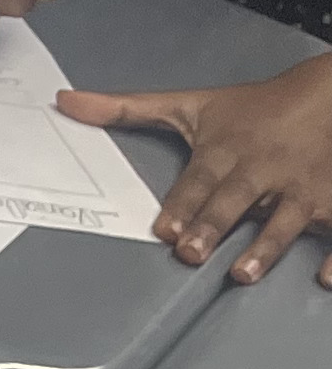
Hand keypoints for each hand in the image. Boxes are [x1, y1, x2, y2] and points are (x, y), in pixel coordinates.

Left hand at [58, 55, 331, 278]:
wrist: (331, 90)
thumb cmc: (253, 107)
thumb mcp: (192, 104)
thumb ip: (126, 109)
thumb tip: (64, 102)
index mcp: (226, 151)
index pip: (199, 181)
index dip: (182, 204)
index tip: (165, 228)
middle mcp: (262, 170)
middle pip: (235, 200)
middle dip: (213, 225)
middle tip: (191, 253)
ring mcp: (302, 188)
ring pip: (285, 220)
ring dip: (266, 246)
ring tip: (242, 272)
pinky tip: (326, 277)